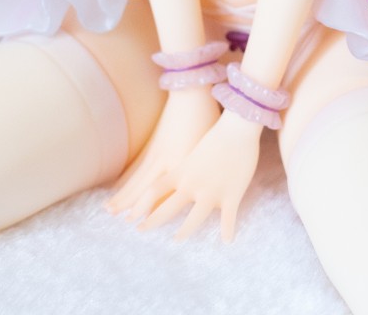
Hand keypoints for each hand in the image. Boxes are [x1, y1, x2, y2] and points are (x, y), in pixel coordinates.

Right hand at [106, 88, 218, 217]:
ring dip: (124, 195)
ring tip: (109, 209)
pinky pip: (136, 168)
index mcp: (182, 164)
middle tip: (122, 222)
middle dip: (133, 206)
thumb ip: (201, 172)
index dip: (154, 209)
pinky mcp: (152, 145)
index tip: (143, 223)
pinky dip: (126, 180)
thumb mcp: (207, 150)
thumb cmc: (206, 121)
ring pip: (136, 179)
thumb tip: (203, 191)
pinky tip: (117, 188)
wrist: (191, 94)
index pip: (166, 191)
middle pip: (145, 189)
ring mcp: (156, 153)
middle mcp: (166, 161)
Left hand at [131, 110, 262, 242]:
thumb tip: (177, 171)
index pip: (153, 191)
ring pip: (193, 220)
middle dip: (152, 222)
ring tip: (176, 239)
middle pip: (166, 209)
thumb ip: (183, 164)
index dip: (139, 204)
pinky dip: (227, 231)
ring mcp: (211, 191)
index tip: (129, 214)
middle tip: (140, 230)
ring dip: (184, 232)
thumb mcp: (192, 148)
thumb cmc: (215, 131)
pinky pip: (227, 219)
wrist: (237, 126)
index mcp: (181, 170)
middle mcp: (192, 184)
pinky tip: (227, 241)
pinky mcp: (232, 195)